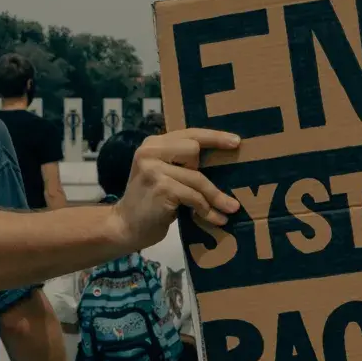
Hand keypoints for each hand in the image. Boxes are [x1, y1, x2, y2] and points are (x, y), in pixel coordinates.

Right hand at [109, 128, 242, 250]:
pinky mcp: (161, 188)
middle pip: (194, 151)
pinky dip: (206, 209)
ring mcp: (153, 169)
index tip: (236, 141)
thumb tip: (222, 162)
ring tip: (231, 209)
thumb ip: (180, 163)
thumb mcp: (162, 175)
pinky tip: (215, 219)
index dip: (214, 137)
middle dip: (208, 174)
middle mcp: (149, 151)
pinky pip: (194, 196)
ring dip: (215, 198)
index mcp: (152, 144)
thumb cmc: (150, 202)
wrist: (125, 227)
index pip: (189, 133)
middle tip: (217, 195)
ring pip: (198, 178)